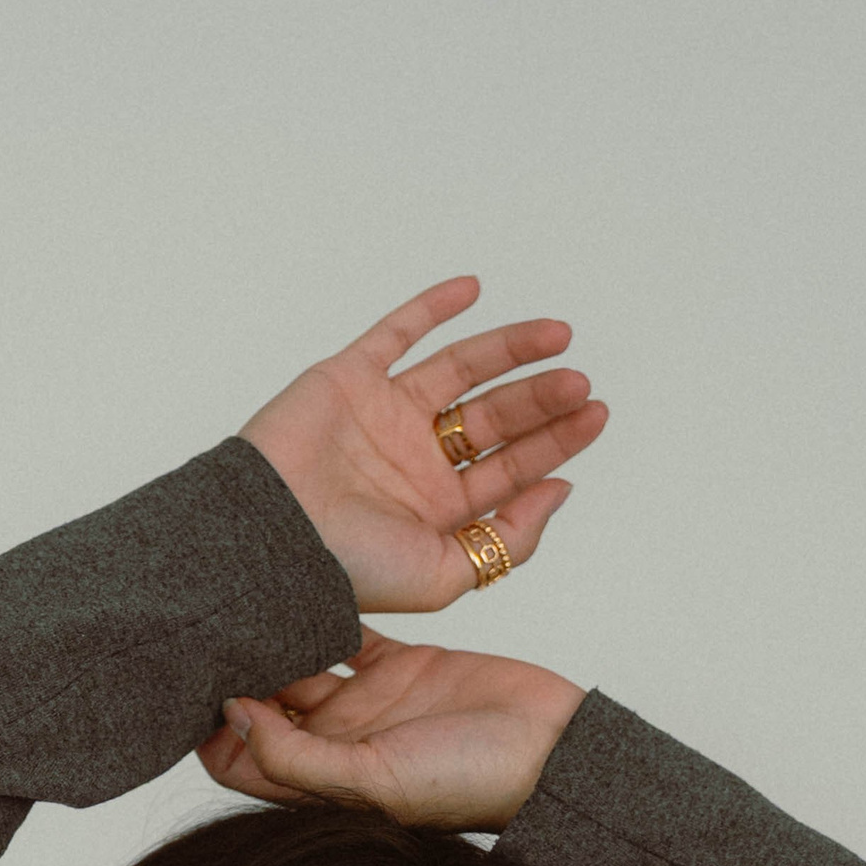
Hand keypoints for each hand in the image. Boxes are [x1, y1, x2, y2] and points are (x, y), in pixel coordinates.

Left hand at [196, 630, 587, 832]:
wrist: (554, 754)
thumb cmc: (470, 784)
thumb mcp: (374, 782)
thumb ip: (299, 759)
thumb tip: (231, 719)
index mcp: (319, 782)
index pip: (238, 758)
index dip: (206, 727)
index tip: (190, 680)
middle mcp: (335, 743)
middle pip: (260, 705)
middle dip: (231, 672)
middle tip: (204, 621)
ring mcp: (367, 703)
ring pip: (301, 661)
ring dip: (274, 634)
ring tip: (244, 591)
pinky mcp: (400, 665)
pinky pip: (350, 632)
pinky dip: (327, 608)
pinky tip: (301, 578)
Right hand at [237, 274, 606, 611]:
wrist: (271, 536)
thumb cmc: (347, 569)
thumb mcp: (447, 575)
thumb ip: (508, 540)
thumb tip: (559, 491)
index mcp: (436, 510)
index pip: (510, 470)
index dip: (555, 444)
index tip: (593, 418)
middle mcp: (414, 461)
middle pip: (495, 421)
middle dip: (541, 402)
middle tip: (580, 384)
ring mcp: (383, 416)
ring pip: (461, 372)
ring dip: (510, 351)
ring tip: (559, 338)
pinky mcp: (349, 379)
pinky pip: (395, 333)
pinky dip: (432, 308)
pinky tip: (474, 290)